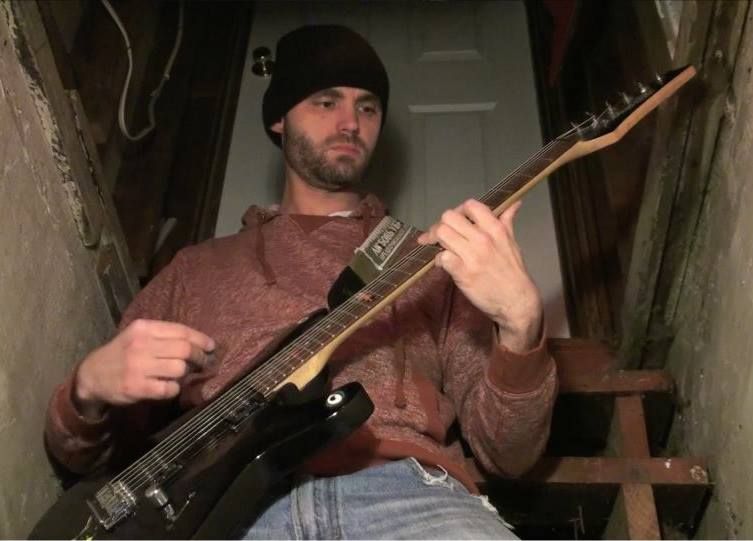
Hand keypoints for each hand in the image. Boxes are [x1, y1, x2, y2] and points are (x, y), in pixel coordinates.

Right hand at [74, 319, 215, 418]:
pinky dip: (174, 388)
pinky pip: (169, 388)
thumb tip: (198, 343)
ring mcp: (138, 366)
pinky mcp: (137, 387)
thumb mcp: (138, 335)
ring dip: (185, 373)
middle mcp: (141, 345)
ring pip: (179, 368)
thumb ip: (163, 336)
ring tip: (181, 374)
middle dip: (199, 357)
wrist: (92, 375)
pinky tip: (168, 387)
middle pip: (184, 349)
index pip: (181, 331)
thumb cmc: (122, 353)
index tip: (211, 346)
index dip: (200, 339)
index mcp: (144, 328)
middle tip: (203, 362)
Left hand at [417, 199, 542, 351]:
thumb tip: (514, 203)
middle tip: (439, 236)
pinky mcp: (462, 272)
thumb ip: (507, 221)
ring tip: (441, 249)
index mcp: (496, 228)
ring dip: (437, 242)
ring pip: (442, 234)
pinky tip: (445, 265)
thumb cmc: (513, 272)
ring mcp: (472, 255)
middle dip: (441, 225)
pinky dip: (439, 261)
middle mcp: (483, 238)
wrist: (516, 301)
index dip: (459, 211)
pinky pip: (441, 257)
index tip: (456, 221)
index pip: (470, 205)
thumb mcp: (512, 242)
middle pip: (448, 217)